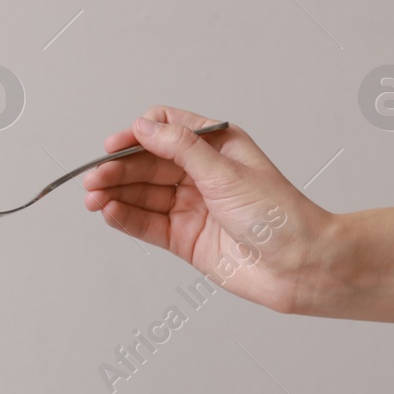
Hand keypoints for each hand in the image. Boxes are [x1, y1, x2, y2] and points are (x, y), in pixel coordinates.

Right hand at [81, 105, 337, 315]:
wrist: (300, 266)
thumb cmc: (279, 215)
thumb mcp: (225, 172)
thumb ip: (181, 149)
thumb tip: (143, 127)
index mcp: (216, 147)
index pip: (166, 130)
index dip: (137, 135)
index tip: (114, 146)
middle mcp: (201, 174)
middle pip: (147, 164)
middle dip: (118, 170)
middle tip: (93, 179)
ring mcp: (191, 206)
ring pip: (142, 194)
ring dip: (115, 194)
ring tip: (92, 198)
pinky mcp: (184, 238)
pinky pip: (146, 224)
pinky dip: (125, 218)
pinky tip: (108, 213)